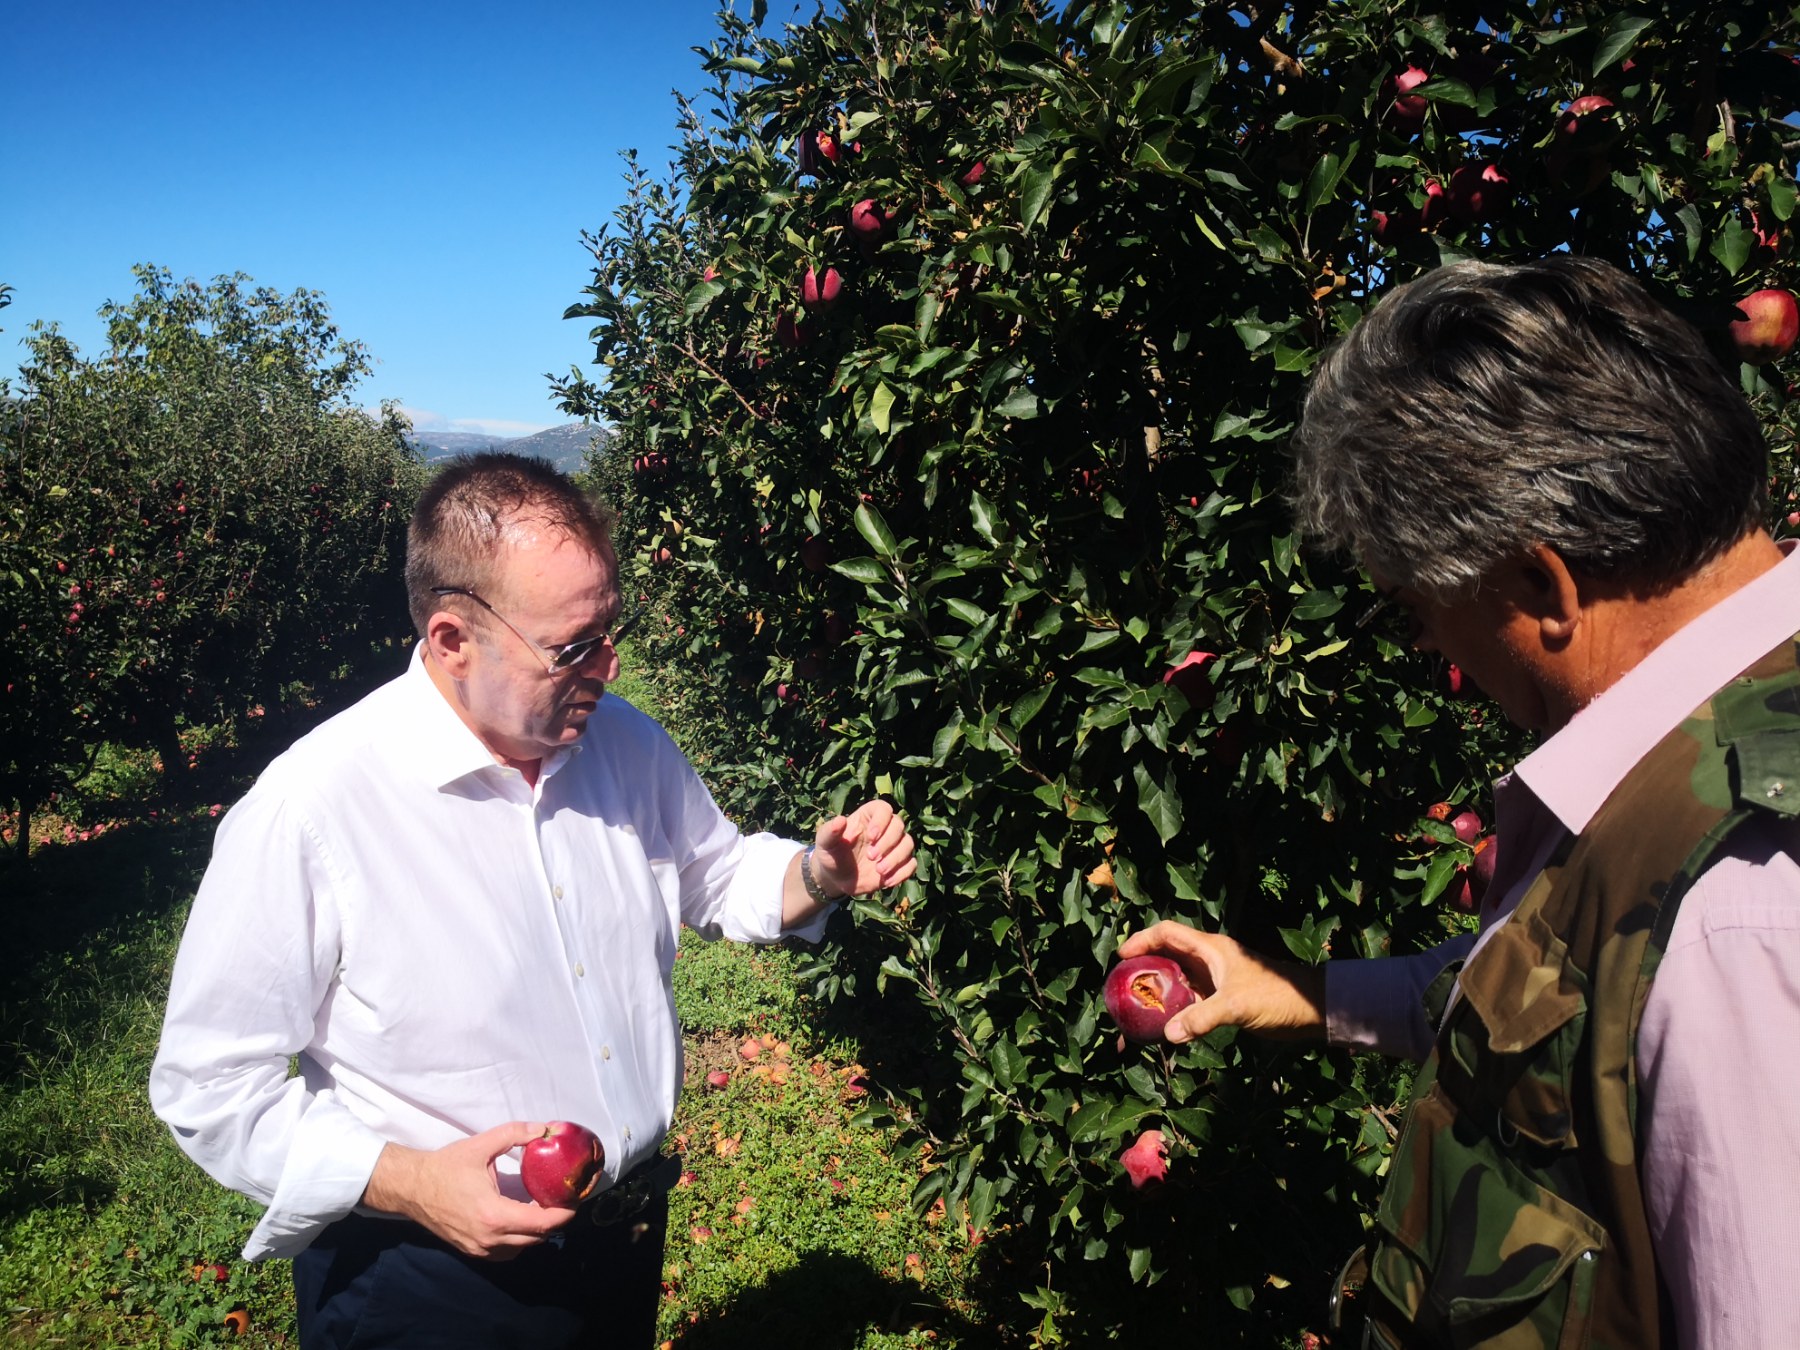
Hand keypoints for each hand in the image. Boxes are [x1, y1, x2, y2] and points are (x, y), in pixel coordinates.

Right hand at [361, 1121, 575, 1258]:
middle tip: (562, 1200)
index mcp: (494, 1215)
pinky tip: (520, 1219)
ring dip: (536, 1232)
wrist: (411, 1187)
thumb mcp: (481, 1145)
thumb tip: (544, 1129)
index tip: (575, 1200)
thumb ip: (515, 1134)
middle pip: (537, 1238)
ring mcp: (479, 1249)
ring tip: (542, 1207)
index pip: (542, 1224)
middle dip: (554, 1221)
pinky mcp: (472, 1251)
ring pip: (522, 1248)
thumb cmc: (445, 1166)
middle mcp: (489, 1238)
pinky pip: (506, 1252)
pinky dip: (519, 1239)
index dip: (564, 1214)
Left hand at [811, 799, 916, 897]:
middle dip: (888, 842)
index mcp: (867, 818)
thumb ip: (830, 831)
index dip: (881, 820)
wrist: (835, 879)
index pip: (883, 808)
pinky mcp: (898, 864)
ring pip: (908, 843)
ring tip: (879, 871)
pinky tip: (886, 881)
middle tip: (871, 857)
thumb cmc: (830, 855)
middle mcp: (883, 829)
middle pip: (899, 825)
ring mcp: (892, 847)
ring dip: (896, 858)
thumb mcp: (824, 843)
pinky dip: (902, 873)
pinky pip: (911, 864)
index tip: (871, 837)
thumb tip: (840, 820)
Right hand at [1117, 922, 1326, 1043]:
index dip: (1143, 940)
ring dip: (1158, 992)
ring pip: (1177, 980)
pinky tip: (1163, 1026)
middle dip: (1144, 968)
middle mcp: (1209, 960)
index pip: (1168, 933)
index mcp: (1210, 949)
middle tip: (1122, 986)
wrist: (1309, 1010)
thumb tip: (1168, 1034)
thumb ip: (1201, 1018)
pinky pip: (1189, 1001)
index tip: (1122, 957)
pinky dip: (1175, 1010)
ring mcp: (1214, 980)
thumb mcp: (1236, 1005)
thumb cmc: (1275, 996)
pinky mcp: (1221, 999)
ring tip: (1136, 1008)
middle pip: (1168, 956)